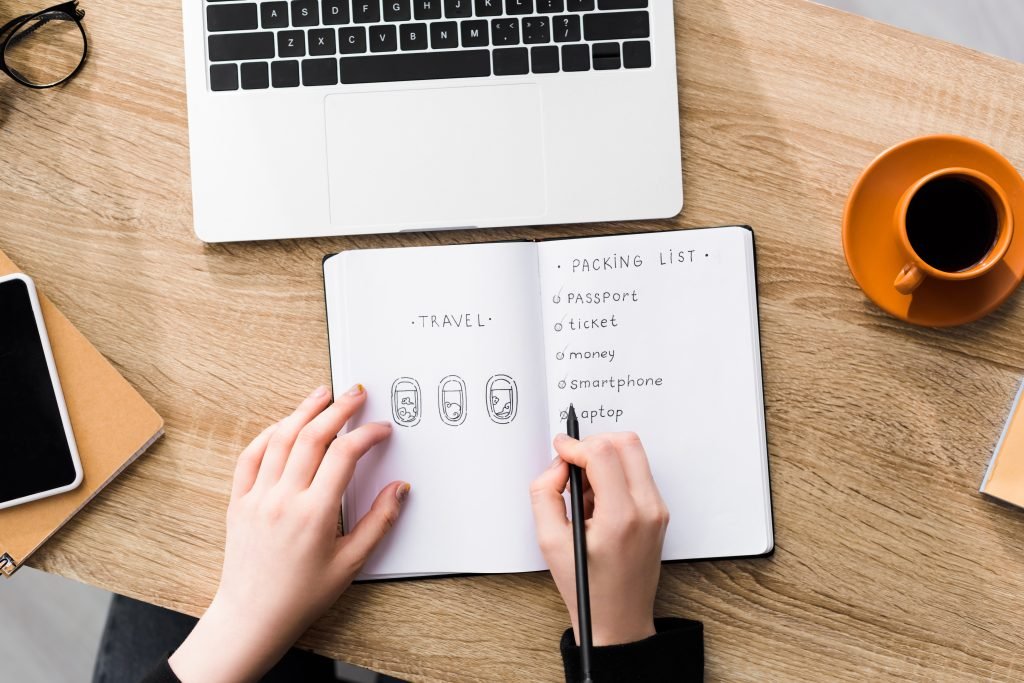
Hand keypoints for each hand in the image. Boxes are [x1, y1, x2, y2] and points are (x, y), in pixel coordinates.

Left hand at [169, 385, 408, 682]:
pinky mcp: (239, 501)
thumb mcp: (350, 563)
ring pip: (281, 438)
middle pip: (313, 436)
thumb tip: (398, 490)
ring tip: (322, 394)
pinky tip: (284, 424)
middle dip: (338, 409)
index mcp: (314, 514)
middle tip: (355, 394)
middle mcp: (283, 499)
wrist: (252, 617)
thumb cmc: (300, 596)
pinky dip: (269, 434)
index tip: (381, 429)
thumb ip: (379, 522)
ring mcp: (257, 497)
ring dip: (304, 410)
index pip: (344, 455)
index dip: (367, 435)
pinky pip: (250, 456)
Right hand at [530, 432, 668, 645]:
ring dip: (604, 459)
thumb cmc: (589, 588)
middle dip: (594, 443)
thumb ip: (545, 493)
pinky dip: (614, 474)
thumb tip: (557, 465)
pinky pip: (637, 473)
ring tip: (584, 491)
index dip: (575, 445)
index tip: (560, 448)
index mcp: (621, 517)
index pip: (602, 454)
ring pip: (633, 454)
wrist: (618, 619)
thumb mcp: (550, 541)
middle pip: (626, 443)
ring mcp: (657, 510)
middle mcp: (647, 509)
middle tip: (573, 462)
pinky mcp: (659, 511)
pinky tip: (597, 501)